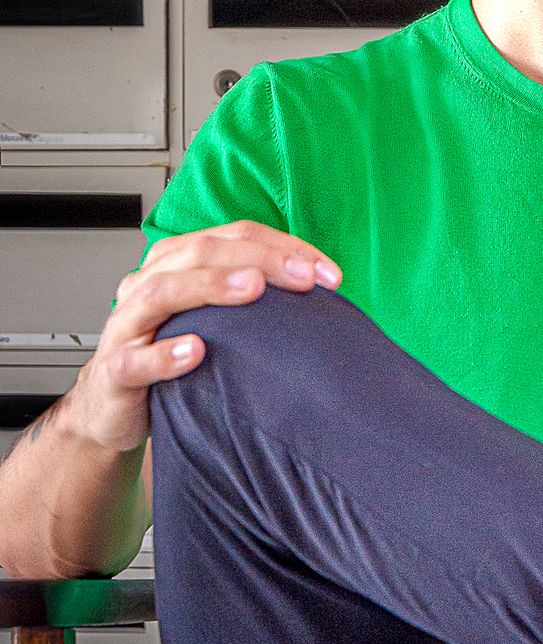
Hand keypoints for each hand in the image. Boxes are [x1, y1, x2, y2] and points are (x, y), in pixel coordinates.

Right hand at [63, 221, 341, 454]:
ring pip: (162, 291)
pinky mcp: (115, 372)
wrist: (115, 407)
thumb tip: (319, 286)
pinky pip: (134, 360)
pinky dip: (164, 354)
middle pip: (201, 252)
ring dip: (211, 286)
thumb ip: (252, 295)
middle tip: (304, 276)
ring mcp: (127, 326)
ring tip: (253, 288)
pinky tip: (195, 351)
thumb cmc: (170, 353)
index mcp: (176, 262)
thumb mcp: (214, 316)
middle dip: (259, 258)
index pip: (234, 236)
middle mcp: (148, 284)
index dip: (283, 247)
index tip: (327, 273)